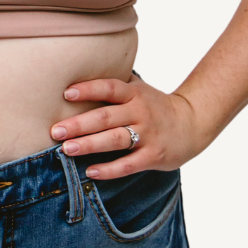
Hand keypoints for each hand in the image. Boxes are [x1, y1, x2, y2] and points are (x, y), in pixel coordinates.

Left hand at [49, 75, 207, 179]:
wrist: (191, 124)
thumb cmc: (153, 105)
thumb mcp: (137, 89)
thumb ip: (114, 86)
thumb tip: (78, 76)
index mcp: (134, 93)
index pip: (109, 88)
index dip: (89, 89)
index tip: (66, 93)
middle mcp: (140, 112)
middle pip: (106, 117)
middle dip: (79, 124)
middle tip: (56, 131)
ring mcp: (147, 134)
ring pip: (114, 140)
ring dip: (89, 145)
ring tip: (66, 149)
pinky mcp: (153, 156)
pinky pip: (129, 164)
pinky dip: (109, 169)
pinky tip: (91, 172)